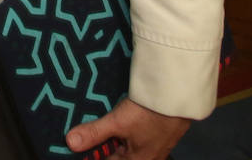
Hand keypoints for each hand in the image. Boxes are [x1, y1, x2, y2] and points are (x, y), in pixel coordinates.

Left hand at [65, 99, 189, 159]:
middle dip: (103, 145)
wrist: (180, 97)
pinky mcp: (159, 132)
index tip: (79, 149)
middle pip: (117, 155)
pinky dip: (126, 130)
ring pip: (127, 145)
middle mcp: (147, 157)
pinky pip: (137, 136)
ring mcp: (154, 145)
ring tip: (104, 125)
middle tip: (87, 134)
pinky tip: (122, 118)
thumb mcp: (118, 122)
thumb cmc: (151, 113)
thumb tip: (70, 143)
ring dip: (114, 137)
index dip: (93, 155)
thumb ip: (94, 133)